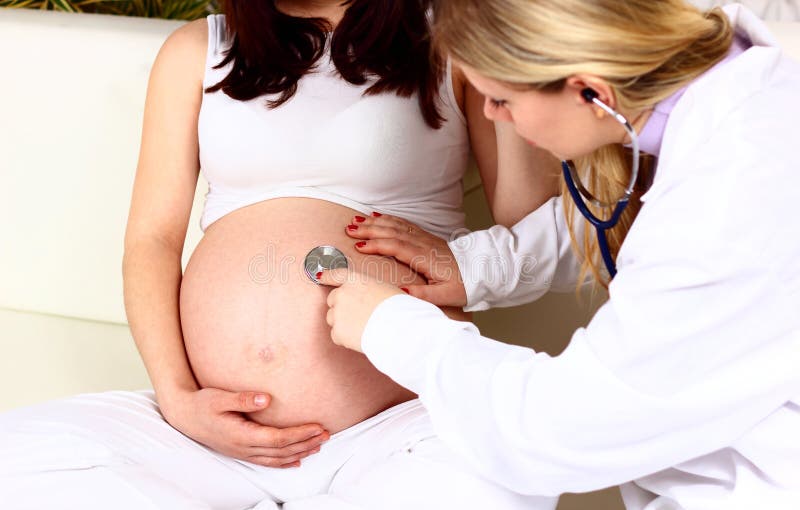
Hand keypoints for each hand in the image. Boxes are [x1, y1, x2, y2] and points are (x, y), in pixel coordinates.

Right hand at [159, 387, 329, 467]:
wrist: (184, 416)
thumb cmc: (202, 404)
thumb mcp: (220, 397)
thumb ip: (243, 398)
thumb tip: (267, 399)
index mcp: (241, 435)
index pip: (278, 439)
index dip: (300, 435)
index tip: (318, 427)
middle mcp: (244, 448)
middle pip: (282, 451)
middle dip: (306, 443)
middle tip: (327, 434)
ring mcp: (243, 452)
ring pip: (277, 458)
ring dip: (300, 452)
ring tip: (319, 445)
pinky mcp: (241, 451)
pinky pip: (267, 462)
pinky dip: (285, 462)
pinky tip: (297, 460)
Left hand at [317, 268, 403, 351]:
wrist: (398, 328)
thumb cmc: (398, 309)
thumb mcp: (386, 289)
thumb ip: (371, 291)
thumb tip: (372, 297)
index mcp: (356, 280)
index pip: (336, 275)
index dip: (327, 276)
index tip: (319, 276)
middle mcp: (342, 294)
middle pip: (333, 300)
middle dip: (341, 307)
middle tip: (358, 315)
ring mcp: (338, 313)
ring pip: (333, 319)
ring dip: (343, 323)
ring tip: (362, 327)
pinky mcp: (337, 332)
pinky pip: (337, 336)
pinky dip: (346, 338)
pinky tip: (360, 337)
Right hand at [346, 213, 467, 306]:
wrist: (480, 270)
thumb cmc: (463, 285)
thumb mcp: (446, 295)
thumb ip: (424, 295)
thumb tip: (402, 291)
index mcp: (425, 258)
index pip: (396, 247)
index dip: (377, 245)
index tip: (359, 246)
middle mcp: (422, 244)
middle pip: (392, 233)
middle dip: (369, 230)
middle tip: (349, 229)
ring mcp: (424, 238)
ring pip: (396, 226)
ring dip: (375, 223)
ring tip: (356, 221)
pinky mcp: (425, 237)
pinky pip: (403, 224)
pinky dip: (388, 219)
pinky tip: (377, 216)